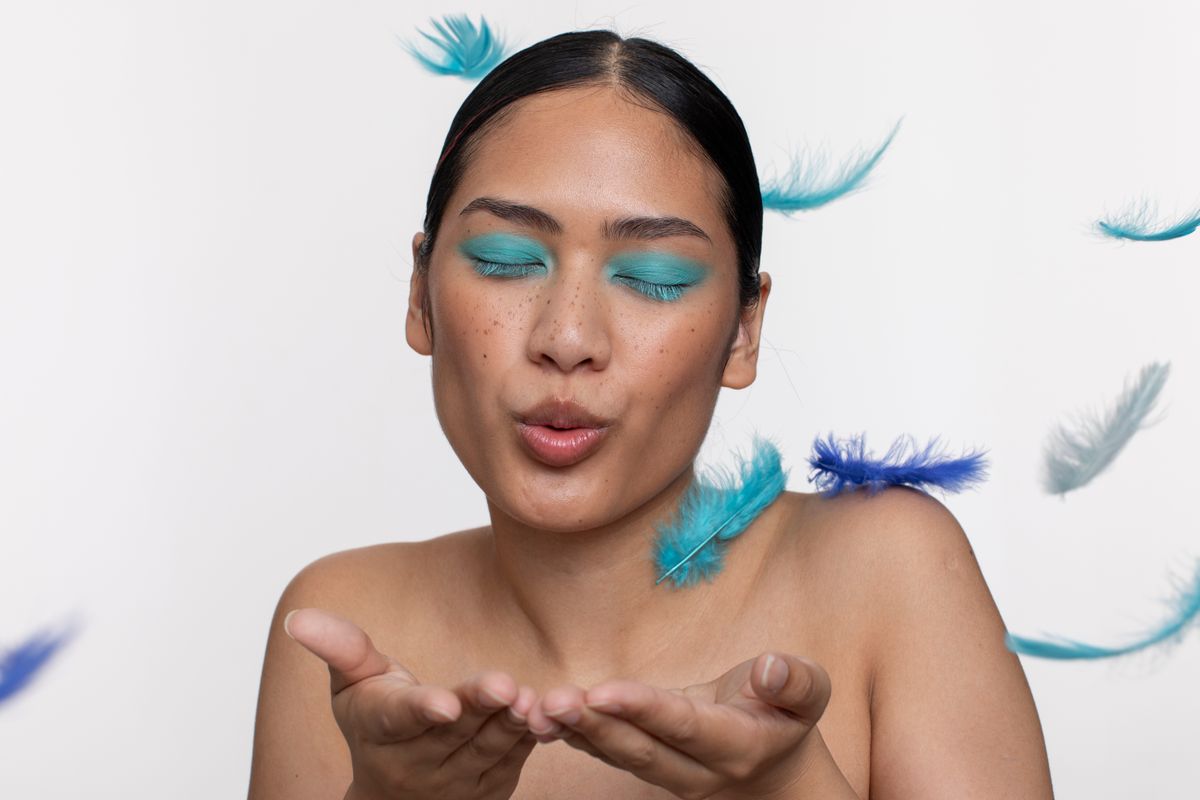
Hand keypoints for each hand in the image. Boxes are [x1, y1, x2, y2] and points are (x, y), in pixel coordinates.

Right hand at [284, 607, 538, 799]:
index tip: (444, 703)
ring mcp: (456, 781)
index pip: (402, 718)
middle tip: (505, 685)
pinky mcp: (491, 787)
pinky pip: (515, 760)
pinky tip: (549, 712)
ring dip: (511, 724)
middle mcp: (417, 762)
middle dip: (480, 707)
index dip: (423, 709)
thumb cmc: (375, 722)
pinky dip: (531, 737)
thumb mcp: (352, 685)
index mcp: (382, 729)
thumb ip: (340, 648)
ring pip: (489, 748)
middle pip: (455, 731)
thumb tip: (298, 616)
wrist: (394, 797)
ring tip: (529, 697)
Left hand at [526, 652, 830, 799]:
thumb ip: (795, 681)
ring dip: (576, 733)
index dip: (643, 709)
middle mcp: (698, 769)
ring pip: (618, 756)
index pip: (684, 726)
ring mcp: (669, 775)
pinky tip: (540, 717)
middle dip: (596, 725)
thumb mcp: (809, 693)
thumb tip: (769, 668)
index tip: (603, 691)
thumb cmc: (787, 715)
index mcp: (738, 745)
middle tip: (554, 701)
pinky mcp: (647, 765)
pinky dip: (574, 736)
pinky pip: (607, 754)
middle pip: (641, 749)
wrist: (775, 768)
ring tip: (538, 709)